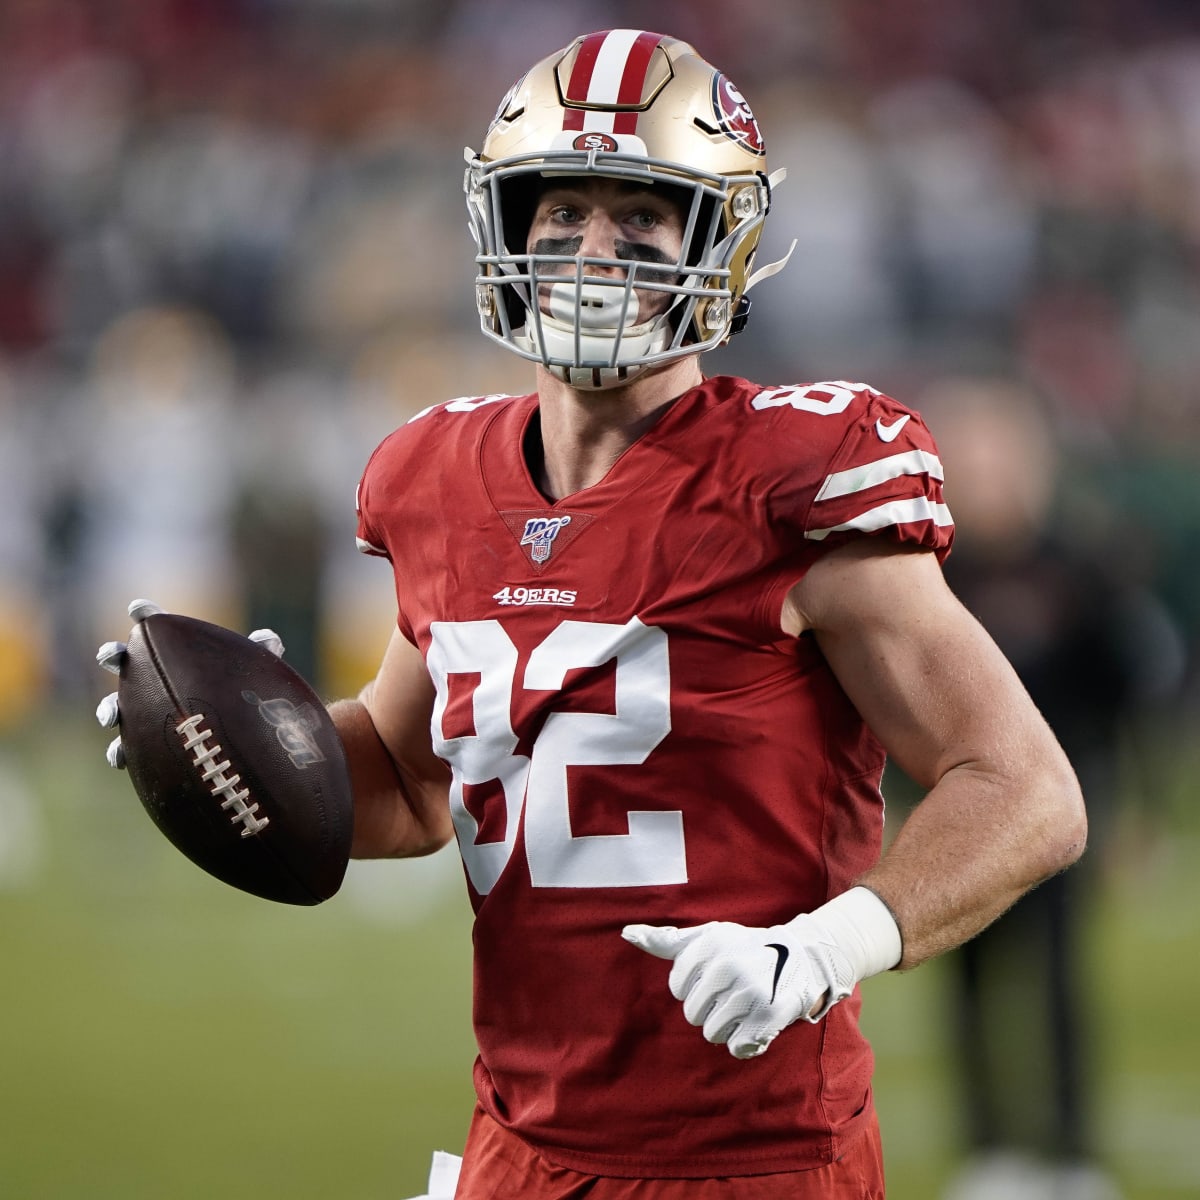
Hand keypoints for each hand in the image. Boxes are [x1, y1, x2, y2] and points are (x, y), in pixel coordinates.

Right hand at [95, 599, 283, 768]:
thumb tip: (270, 640)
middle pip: (124, 663)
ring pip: (115, 707)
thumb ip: (259, 655)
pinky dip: (117, 751)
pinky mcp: (142, 746)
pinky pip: (124, 750)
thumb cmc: (240, 695)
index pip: (156, 630)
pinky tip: (119, 757)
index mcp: (174, 656)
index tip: (139, 608)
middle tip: (111, 654)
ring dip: (108, 708)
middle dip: (113, 655)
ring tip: (110, 714)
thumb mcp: (251, 674)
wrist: (236, 740)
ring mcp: (142, 712)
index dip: (145, 616)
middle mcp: (152, 680)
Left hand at [622, 887, 901, 1059]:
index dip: (694, 987)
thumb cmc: (744, 950)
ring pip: (713, 1033)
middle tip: (733, 992)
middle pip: (693, 1014)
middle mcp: (729, 965)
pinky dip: (747, 1042)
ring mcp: (750, 992)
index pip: (677, 987)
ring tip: (746, 1005)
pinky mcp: (770, 1017)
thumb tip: (627, 933)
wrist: (801, 959)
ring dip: (728, 1025)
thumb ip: (667, 940)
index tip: (715, 975)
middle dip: (710, 1008)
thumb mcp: (707, 937)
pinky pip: (738, 1048)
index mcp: (710, 943)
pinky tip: (758, 1021)